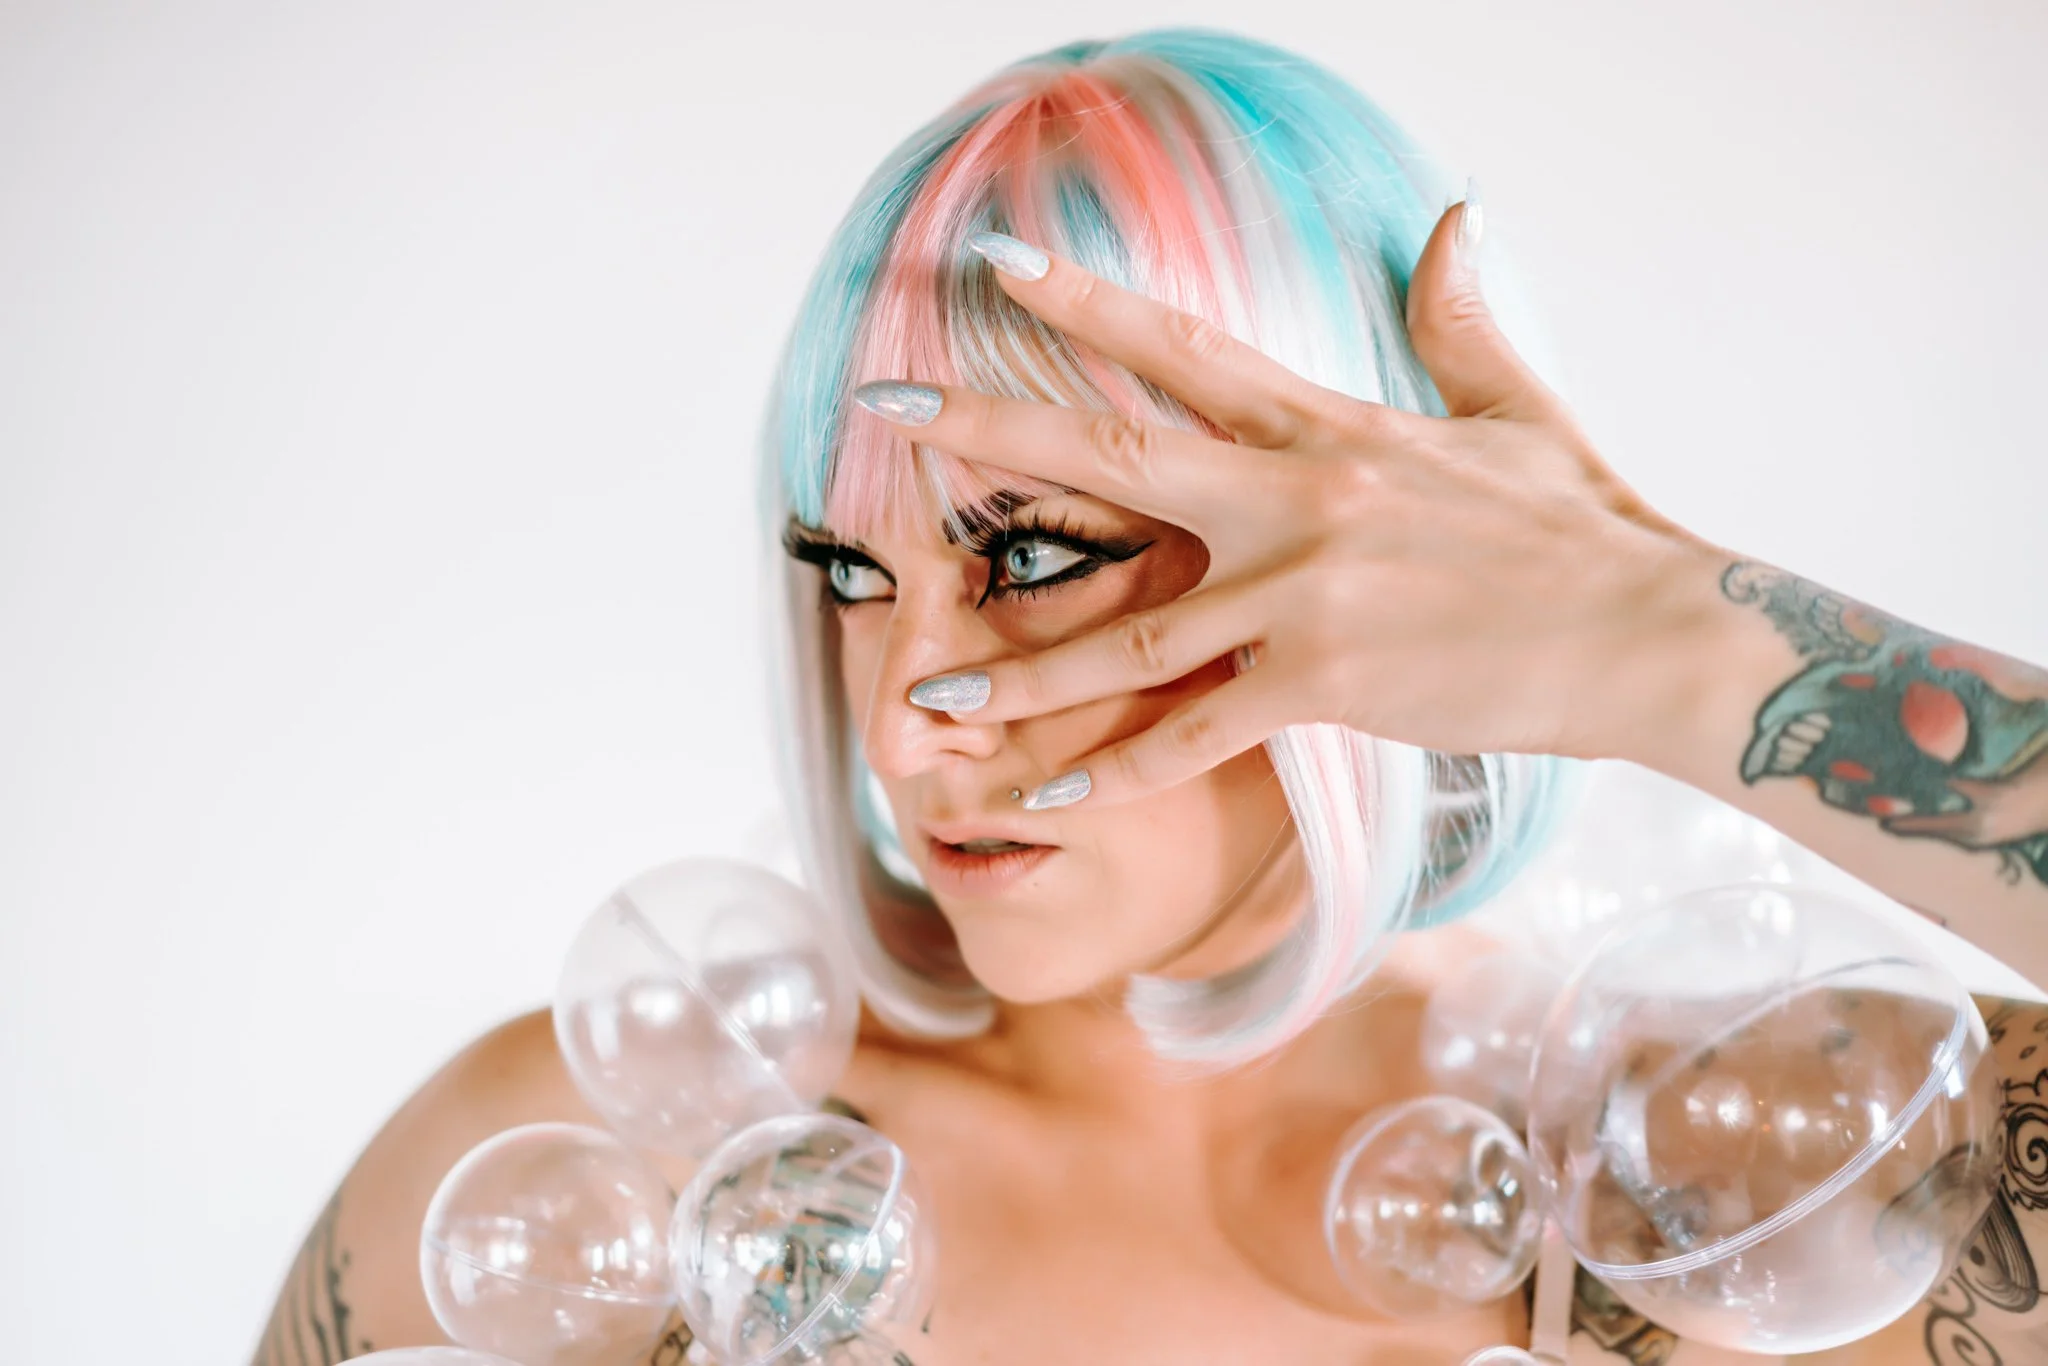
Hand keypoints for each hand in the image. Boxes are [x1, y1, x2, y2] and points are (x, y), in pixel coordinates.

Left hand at [852, 201, 1723, 807]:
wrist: (1648, 632)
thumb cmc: (1585, 529)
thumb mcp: (1517, 411)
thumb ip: (1460, 322)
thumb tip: (1457, 221)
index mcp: (1332, 427)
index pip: (1187, 349)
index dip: (1087, 305)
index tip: (998, 267)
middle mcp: (1299, 496)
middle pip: (1115, 452)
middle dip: (993, 428)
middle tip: (889, 409)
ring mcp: (1305, 592)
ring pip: (1129, 629)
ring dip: (1020, 668)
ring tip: (925, 694)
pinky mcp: (1325, 682)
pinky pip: (1195, 735)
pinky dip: (1116, 770)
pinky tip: (1044, 795)